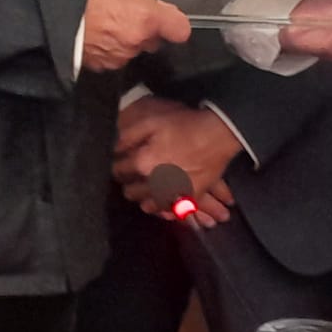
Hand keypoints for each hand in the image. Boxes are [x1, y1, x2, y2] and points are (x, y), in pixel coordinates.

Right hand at [82, 0, 189, 71]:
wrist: (53, 17)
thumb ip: (143, 1)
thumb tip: (154, 9)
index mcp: (147, 18)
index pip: (179, 29)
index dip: (175, 26)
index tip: (172, 23)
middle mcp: (138, 41)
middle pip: (153, 41)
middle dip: (144, 33)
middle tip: (127, 17)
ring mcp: (121, 57)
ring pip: (132, 51)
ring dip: (124, 42)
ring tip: (104, 25)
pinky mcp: (105, 67)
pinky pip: (114, 58)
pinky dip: (108, 50)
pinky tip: (95, 36)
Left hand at [112, 97, 240, 215]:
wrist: (219, 133)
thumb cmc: (184, 124)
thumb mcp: (152, 121)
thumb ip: (128, 136)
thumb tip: (112, 148)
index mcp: (142, 163)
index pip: (118, 171)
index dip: (118, 165)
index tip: (121, 162)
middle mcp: (154, 183)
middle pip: (130, 192)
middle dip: (129, 183)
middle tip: (134, 174)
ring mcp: (172, 194)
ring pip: (147, 205)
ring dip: (144, 197)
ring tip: (148, 187)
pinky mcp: (189, 198)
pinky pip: (169, 211)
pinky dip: (164, 207)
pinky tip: (163, 198)